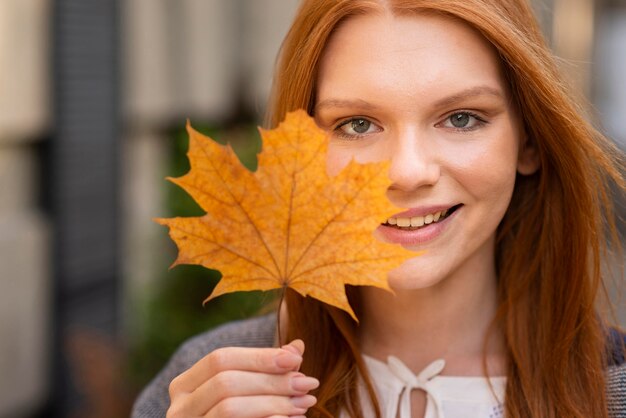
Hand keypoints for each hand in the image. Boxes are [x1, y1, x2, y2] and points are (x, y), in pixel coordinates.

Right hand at [167, 340, 318, 417]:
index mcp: (186, 385)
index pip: (221, 359)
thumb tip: (297, 346)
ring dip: (273, 402)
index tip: (295, 359)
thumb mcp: (250, 390)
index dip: (259, 357)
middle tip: (306, 383)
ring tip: (304, 402)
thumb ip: (269, 369)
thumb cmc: (240, 417)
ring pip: (229, 408)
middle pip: (225, 382)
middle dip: (271, 381)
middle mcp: (179, 408)